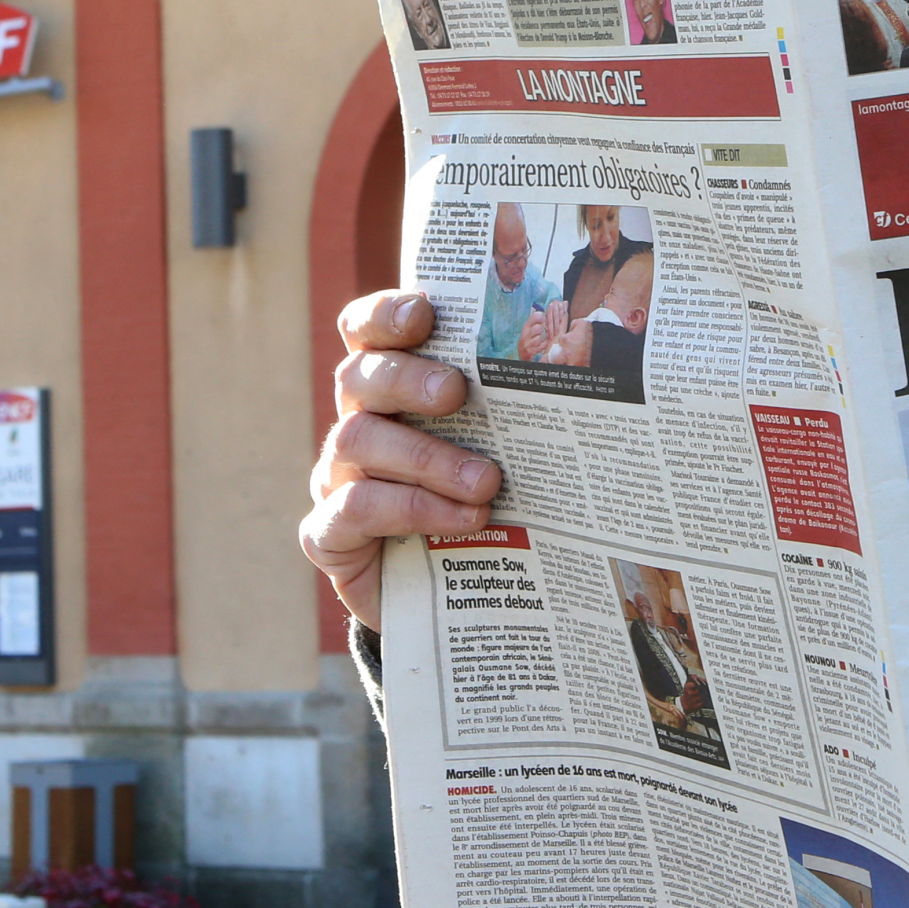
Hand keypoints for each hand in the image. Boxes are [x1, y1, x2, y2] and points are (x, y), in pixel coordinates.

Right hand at [300, 292, 501, 632]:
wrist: (453, 593)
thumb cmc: (479, 499)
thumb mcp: (497, 448)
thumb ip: (511, 409)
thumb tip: (579, 356)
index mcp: (389, 388)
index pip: (366, 331)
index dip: (385, 315)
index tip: (424, 314)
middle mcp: (356, 422)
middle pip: (359, 377)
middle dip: (408, 379)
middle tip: (457, 393)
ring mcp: (336, 478)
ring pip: (358, 441)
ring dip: (426, 459)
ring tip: (486, 484)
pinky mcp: (329, 534)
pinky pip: (351, 509)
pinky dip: (408, 510)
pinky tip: (460, 521)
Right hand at [515, 308, 550, 360]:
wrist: (522, 354)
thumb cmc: (528, 339)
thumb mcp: (529, 329)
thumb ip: (535, 321)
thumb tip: (542, 311)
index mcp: (526, 326)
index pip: (534, 316)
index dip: (542, 317)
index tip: (544, 321)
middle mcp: (525, 334)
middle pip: (538, 328)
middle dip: (543, 330)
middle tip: (542, 332)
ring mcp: (526, 343)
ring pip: (539, 338)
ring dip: (543, 339)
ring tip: (541, 340)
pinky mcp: (530, 352)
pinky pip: (541, 347)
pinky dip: (543, 346)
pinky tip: (542, 345)